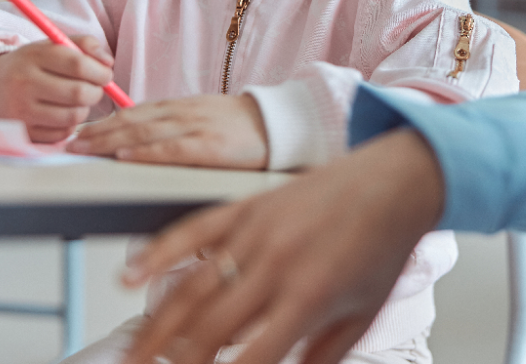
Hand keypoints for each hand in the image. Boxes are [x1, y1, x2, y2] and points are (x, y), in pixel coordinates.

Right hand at [0, 36, 111, 141]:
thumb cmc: (32, 64)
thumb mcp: (53, 46)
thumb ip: (85, 45)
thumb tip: (108, 62)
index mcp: (34, 57)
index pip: (78, 64)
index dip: (100, 72)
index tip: (106, 75)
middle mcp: (24, 83)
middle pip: (79, 93)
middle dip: (96, 92)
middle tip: (94, 89)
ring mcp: (20, 110)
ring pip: (74, 115)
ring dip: (84, 109)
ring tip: (78, 101)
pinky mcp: (22, 132)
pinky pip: (62, 133)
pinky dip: (70, 125)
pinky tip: (62, 114)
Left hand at [67, 94, 268, 168]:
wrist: (279, 124)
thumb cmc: (244, 127)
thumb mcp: (206, 120)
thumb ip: (178, 128)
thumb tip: (146, 144)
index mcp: (183, 108)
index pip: (136, 112)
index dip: (106, 122)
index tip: (82, 132)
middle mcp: (185, 114)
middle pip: (133, 120)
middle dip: (99, 131)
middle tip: (71, 141)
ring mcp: (196, 128)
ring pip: (145, 132)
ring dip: (110, 140)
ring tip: (85, 147)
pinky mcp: (210, 146)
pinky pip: (171, 148)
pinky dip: (146, 151)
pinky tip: (125, 155)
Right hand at [122, 129, 444, 363]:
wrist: (395, 180)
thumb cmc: (382, 245)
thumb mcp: (361, 316)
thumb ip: (320, 360)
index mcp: (308, 298)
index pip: (248, 361)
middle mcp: (275, 264)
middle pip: (206, 330)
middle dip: (176, 363)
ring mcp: (257, 230)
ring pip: (190, 286)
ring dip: (154, 327)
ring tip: (131, 355)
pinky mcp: (248, 204)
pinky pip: (194, 229)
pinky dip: (157, 253)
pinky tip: (129, 276)